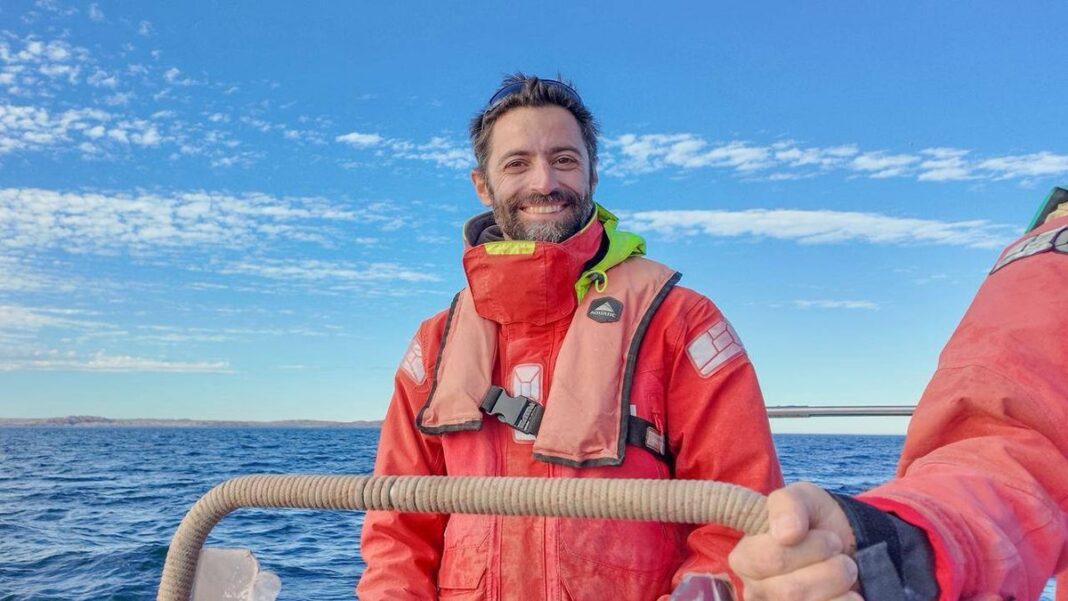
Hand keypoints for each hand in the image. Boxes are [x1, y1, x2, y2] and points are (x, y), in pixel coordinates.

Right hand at [728, 482, 859, 600]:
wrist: (849, 545)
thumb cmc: (815, 520)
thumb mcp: (803, 497)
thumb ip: (788, 504)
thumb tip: (786, 534)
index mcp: (744, 558)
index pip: (770, 559)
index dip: (808, 547)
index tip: (826, 535)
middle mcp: (755, 590)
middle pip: (790, 591)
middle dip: (828, 567)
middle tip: (838, 551)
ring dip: (839, 583)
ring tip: (844, 569)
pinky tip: (848, 592)